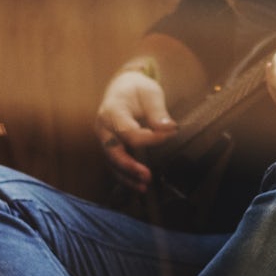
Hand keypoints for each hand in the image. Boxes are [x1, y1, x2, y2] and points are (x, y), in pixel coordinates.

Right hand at [93, 66, 175, 190]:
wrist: (123, 88)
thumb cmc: (137, 90)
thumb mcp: (150, 93)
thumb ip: (158, 112)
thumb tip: (170, 128)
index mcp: (112, 112)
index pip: (129, 132)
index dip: (151, 138)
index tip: (172, 134)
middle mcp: (104, 128)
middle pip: (113, 152)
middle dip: (129, 166)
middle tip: (148, 176)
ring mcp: (105, 140)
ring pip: (112, 163)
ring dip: (127, 177)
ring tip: (144, 187)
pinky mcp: (110, 148)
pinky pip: (115, 165)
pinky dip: (126, 176)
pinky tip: (139, 186)